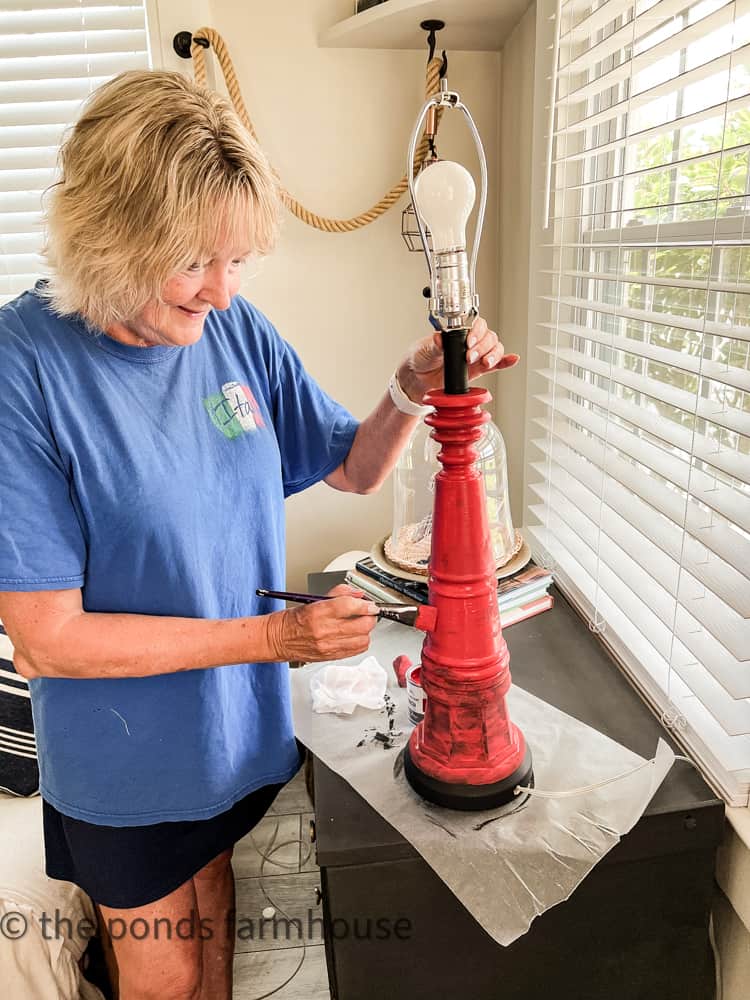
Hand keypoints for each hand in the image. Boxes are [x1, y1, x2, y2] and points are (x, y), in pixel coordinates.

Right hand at [264, 584, 378, 662]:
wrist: (276, 640)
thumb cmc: (292, 620)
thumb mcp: (313, 600)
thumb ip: (338, 594)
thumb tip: (357, 594)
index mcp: (318, 612)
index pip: (349, 606)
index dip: (365, 604)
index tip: (370, 604)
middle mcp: (324, 631)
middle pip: (361, 625)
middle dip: (369, 617)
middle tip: (368, 612)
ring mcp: (328, 646)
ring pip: (363, 639)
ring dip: (366, 631)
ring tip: (360, 624)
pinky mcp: (330, 657)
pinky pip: (356, 650)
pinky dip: (360, 642)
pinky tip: (355, 635)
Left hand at [397, 316, 519, 402]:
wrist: (418, 377)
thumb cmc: (421, 357)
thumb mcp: (425, 349)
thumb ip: (435, 345)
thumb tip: (440, 339)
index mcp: (459, 332)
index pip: (478, 325)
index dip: (477, 332)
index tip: (469, 342)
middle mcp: (471, 342)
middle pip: (489, 337)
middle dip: (482, 347)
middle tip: (470, 357)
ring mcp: (475, 356)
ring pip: (495, 349)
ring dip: (493, 355)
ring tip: (484, 363)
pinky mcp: (477, 370)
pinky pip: (496, 365)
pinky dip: (505, 362)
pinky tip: (512, 360)